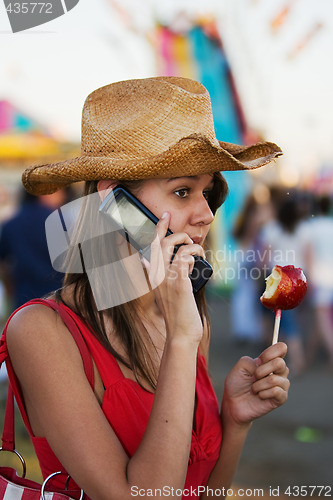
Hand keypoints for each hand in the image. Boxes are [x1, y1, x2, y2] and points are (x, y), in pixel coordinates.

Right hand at [147, 212, 204, 343]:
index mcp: (153, 276)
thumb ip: (162, 276)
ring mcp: (167, 279)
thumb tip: (162, 262)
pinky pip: (185, 257)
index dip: (158, 229)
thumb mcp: (166, 292)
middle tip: (186, 234)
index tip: (164, 217)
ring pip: (174, 246)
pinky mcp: (179, 283)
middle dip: (172, 230)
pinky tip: (199, 262)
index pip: (151, 247)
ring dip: (190, 244)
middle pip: (160, 243)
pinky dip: (194, 254)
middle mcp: (157, 276)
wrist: (181, 333)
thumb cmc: (178, 314)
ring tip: (198, 252)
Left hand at [222, 342, 289, 426]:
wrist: (233, 403)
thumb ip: (252, 361)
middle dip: (261, 371)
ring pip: (275, 379)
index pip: (281, 348)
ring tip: (253, 389)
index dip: (269, 353)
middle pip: (279, 363)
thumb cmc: (237, 383)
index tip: (258, 361)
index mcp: (270, 361)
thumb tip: (264, 366)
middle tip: (253, 378)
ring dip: (259, 385)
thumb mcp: (240, 367)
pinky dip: (263, 393)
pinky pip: (276, 391)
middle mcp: (279, 371)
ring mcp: (282, 385)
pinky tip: (259, 396)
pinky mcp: (281, 398)